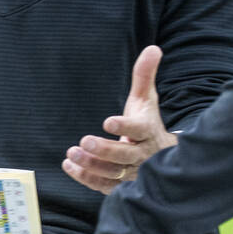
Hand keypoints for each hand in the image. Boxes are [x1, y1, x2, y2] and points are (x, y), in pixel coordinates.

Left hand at [63, 45, 177, 194]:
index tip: (107, 121)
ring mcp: (132, 173)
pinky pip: (104, 185)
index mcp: (148, 131)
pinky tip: (70, 166)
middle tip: (84, 141)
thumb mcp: (146, 99)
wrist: (162, 157)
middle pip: (125, 155)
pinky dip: (86, 177)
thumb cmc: (148, 122)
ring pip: (113, 173)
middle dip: (104, 150)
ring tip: (71, 154)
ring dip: (91, 165)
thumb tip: (153, 48)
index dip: (124, 126)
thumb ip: (145, 75)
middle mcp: (142, 155)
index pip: (139, 128)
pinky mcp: (121, 185)